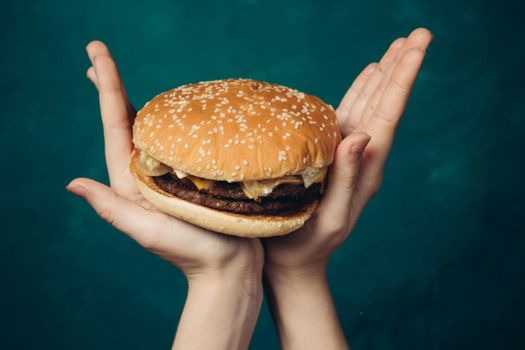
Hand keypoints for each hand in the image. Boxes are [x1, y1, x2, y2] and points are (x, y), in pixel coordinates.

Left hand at [67, 41, 262, 349]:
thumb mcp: (145, 229)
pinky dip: (175, 118)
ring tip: (119, 77)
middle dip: (112, 87)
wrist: (228, 266)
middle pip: (127, 119)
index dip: (106, 89)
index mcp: (133, 180)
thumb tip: (72, 183)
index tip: (94, 58)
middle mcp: (149, 171)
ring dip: (138, 98)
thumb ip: (112, 206)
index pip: (115, 125)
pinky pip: (182, 137)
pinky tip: (175, 105)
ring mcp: (173, 171)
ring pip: (153, 126)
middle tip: (97, 56)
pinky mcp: (197, 172)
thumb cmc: (190, 251)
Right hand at [263, 28, 432, 349]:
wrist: (295, 259)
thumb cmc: (308, 242)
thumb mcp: (331, 216)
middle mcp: (361, 157)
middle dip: (399, 69)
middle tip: (415, 35)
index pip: (388, 115)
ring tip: (393, 51)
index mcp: (367, 169)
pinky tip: (366, 79)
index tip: (416, 46)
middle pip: (384, 105)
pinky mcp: (330, 156)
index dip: (402, 78)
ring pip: (368, 107)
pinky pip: (347, 118)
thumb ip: (348, 177)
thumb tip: (363, 134)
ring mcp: (346, 155)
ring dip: (381, 78)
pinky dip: (359, 94)